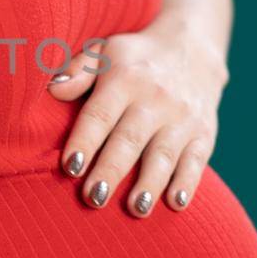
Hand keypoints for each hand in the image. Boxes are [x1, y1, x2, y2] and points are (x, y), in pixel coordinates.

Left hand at [46, 11, 229, 215]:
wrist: (193, 48)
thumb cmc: (134, 59)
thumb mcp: (105, 51)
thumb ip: (79, 70)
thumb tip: (53, 89)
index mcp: (124, 79)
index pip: (100, 114)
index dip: (85, 141)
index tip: (70, 167)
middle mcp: (154, 99)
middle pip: (129, 140)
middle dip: (111, 170)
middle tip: (93, 198)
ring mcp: (182, 118)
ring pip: (163, 154)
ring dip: (149, 183)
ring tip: (135, 209)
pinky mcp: (204, 133)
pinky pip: (196, 160)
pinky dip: (187, 183)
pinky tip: (175, 203)